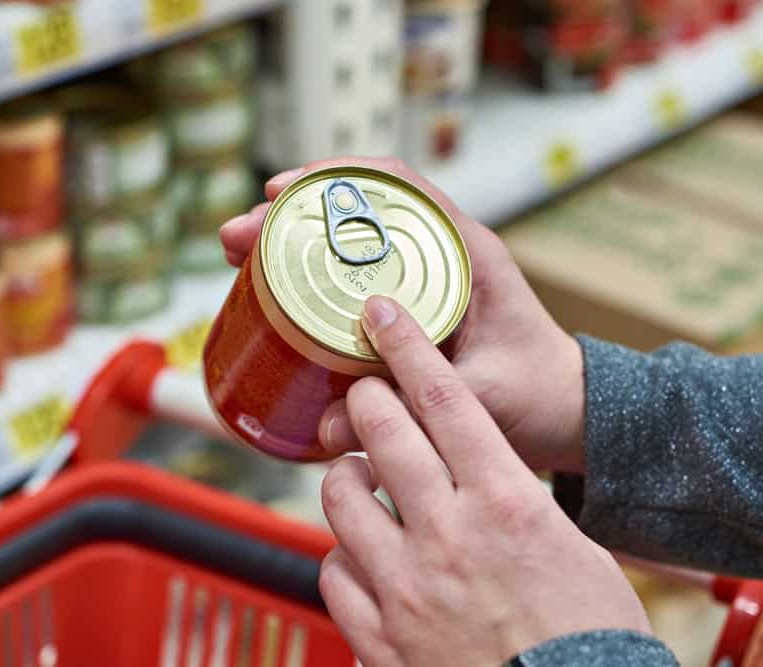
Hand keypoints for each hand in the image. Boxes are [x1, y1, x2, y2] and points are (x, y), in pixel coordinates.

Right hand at [220, 157, 585, 472]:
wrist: (566, 412)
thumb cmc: (539, 395)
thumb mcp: (481, 401)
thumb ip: (414, 410)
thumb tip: (327, 428)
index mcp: (466, 252)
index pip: (395, 186)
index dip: (332, 179)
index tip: (280, 192)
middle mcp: (440, 253)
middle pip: (354, 212)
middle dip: (288, 218)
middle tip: (236, 241)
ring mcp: (422, 278)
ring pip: (346, 245)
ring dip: (291, 247)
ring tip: (240, 262)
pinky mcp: (408, 308)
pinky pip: (352, 281)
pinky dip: (310, 282)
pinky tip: (276, 298)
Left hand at [318, 296, 650, 665]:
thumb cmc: (586, 637)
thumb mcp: (570, 548)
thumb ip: (512, 501)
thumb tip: (477, 471)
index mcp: (506, 504)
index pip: (445, 401)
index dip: (408, 347)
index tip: (383, 315)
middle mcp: (448, 536)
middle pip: (383, 430)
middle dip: (367, 396)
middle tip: (366, 390)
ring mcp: (405, 587)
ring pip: (339, 496)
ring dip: (345, 475)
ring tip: (360, 479)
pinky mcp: (377, 636)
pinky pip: (332, 570)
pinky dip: (343, 554)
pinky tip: (361, 555)